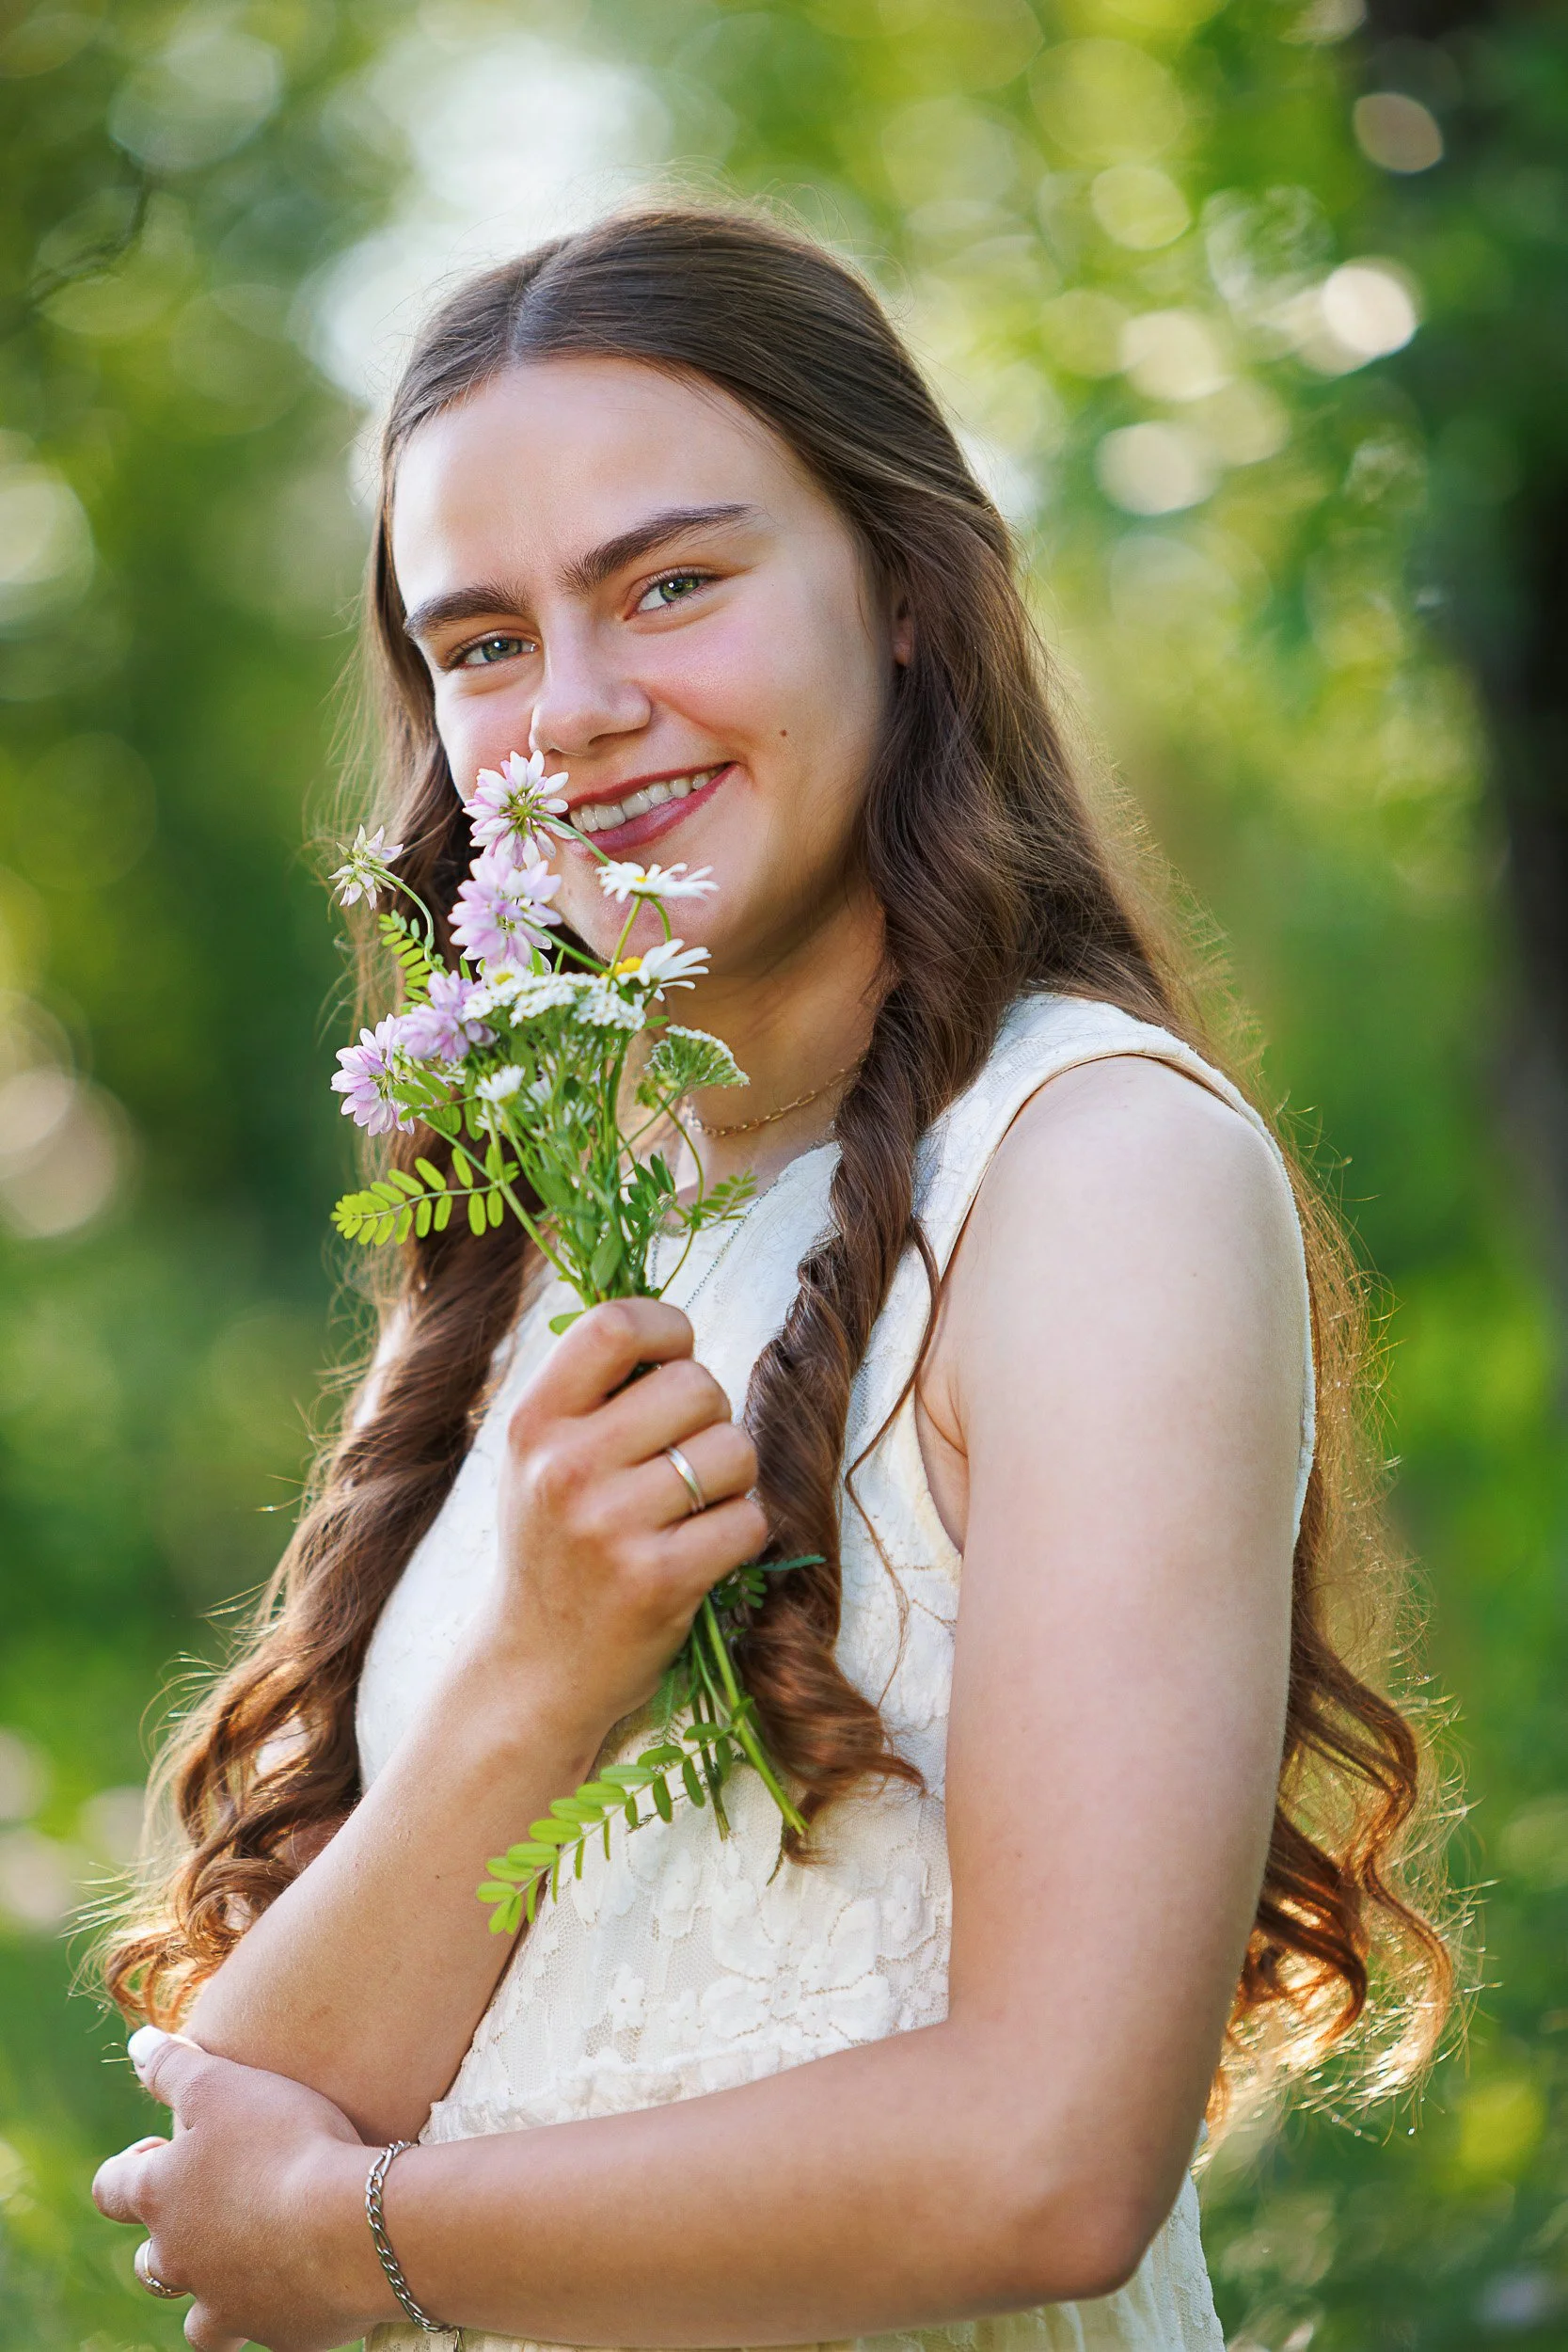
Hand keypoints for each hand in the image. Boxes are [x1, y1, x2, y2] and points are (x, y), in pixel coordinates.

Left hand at [92, 2026, 389, 2351]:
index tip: (155, 2149)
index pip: (111, 2189)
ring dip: (218, 2290)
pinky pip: (272, 2331)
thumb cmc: (283, 2143)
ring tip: (257, 2256)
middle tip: (216, 2202)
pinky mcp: (282, 2335)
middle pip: (151, 2263)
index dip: (126, 2167)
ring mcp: (229, 2306)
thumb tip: (135, 2044)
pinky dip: (282, 2311)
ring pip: (201, 2317)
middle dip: (173, 2237)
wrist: (353, 2224)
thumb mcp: (221, 2083)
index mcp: (161, 2199)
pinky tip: (313, 2281)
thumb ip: (173, 2066)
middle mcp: (182, 2261)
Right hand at [480, 1298, 767, 1747]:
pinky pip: (747, 1519)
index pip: (615, 1325)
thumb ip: (592, 1394)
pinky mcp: (657, 1582)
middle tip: (684, 1458)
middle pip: (696, 1385)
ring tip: (691, 1508)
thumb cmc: (554, 1546)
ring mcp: (609, 1527)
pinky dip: (740, 1533)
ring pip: (733, 1450)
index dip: (667, 1330)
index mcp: (533, 1422)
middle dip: (711, 1416)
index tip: (672, 1362)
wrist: (535, 1670)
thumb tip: (670, 1329)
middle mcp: (564, 1468)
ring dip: (732, 1478)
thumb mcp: (540, 1459)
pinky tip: (701, 1552)